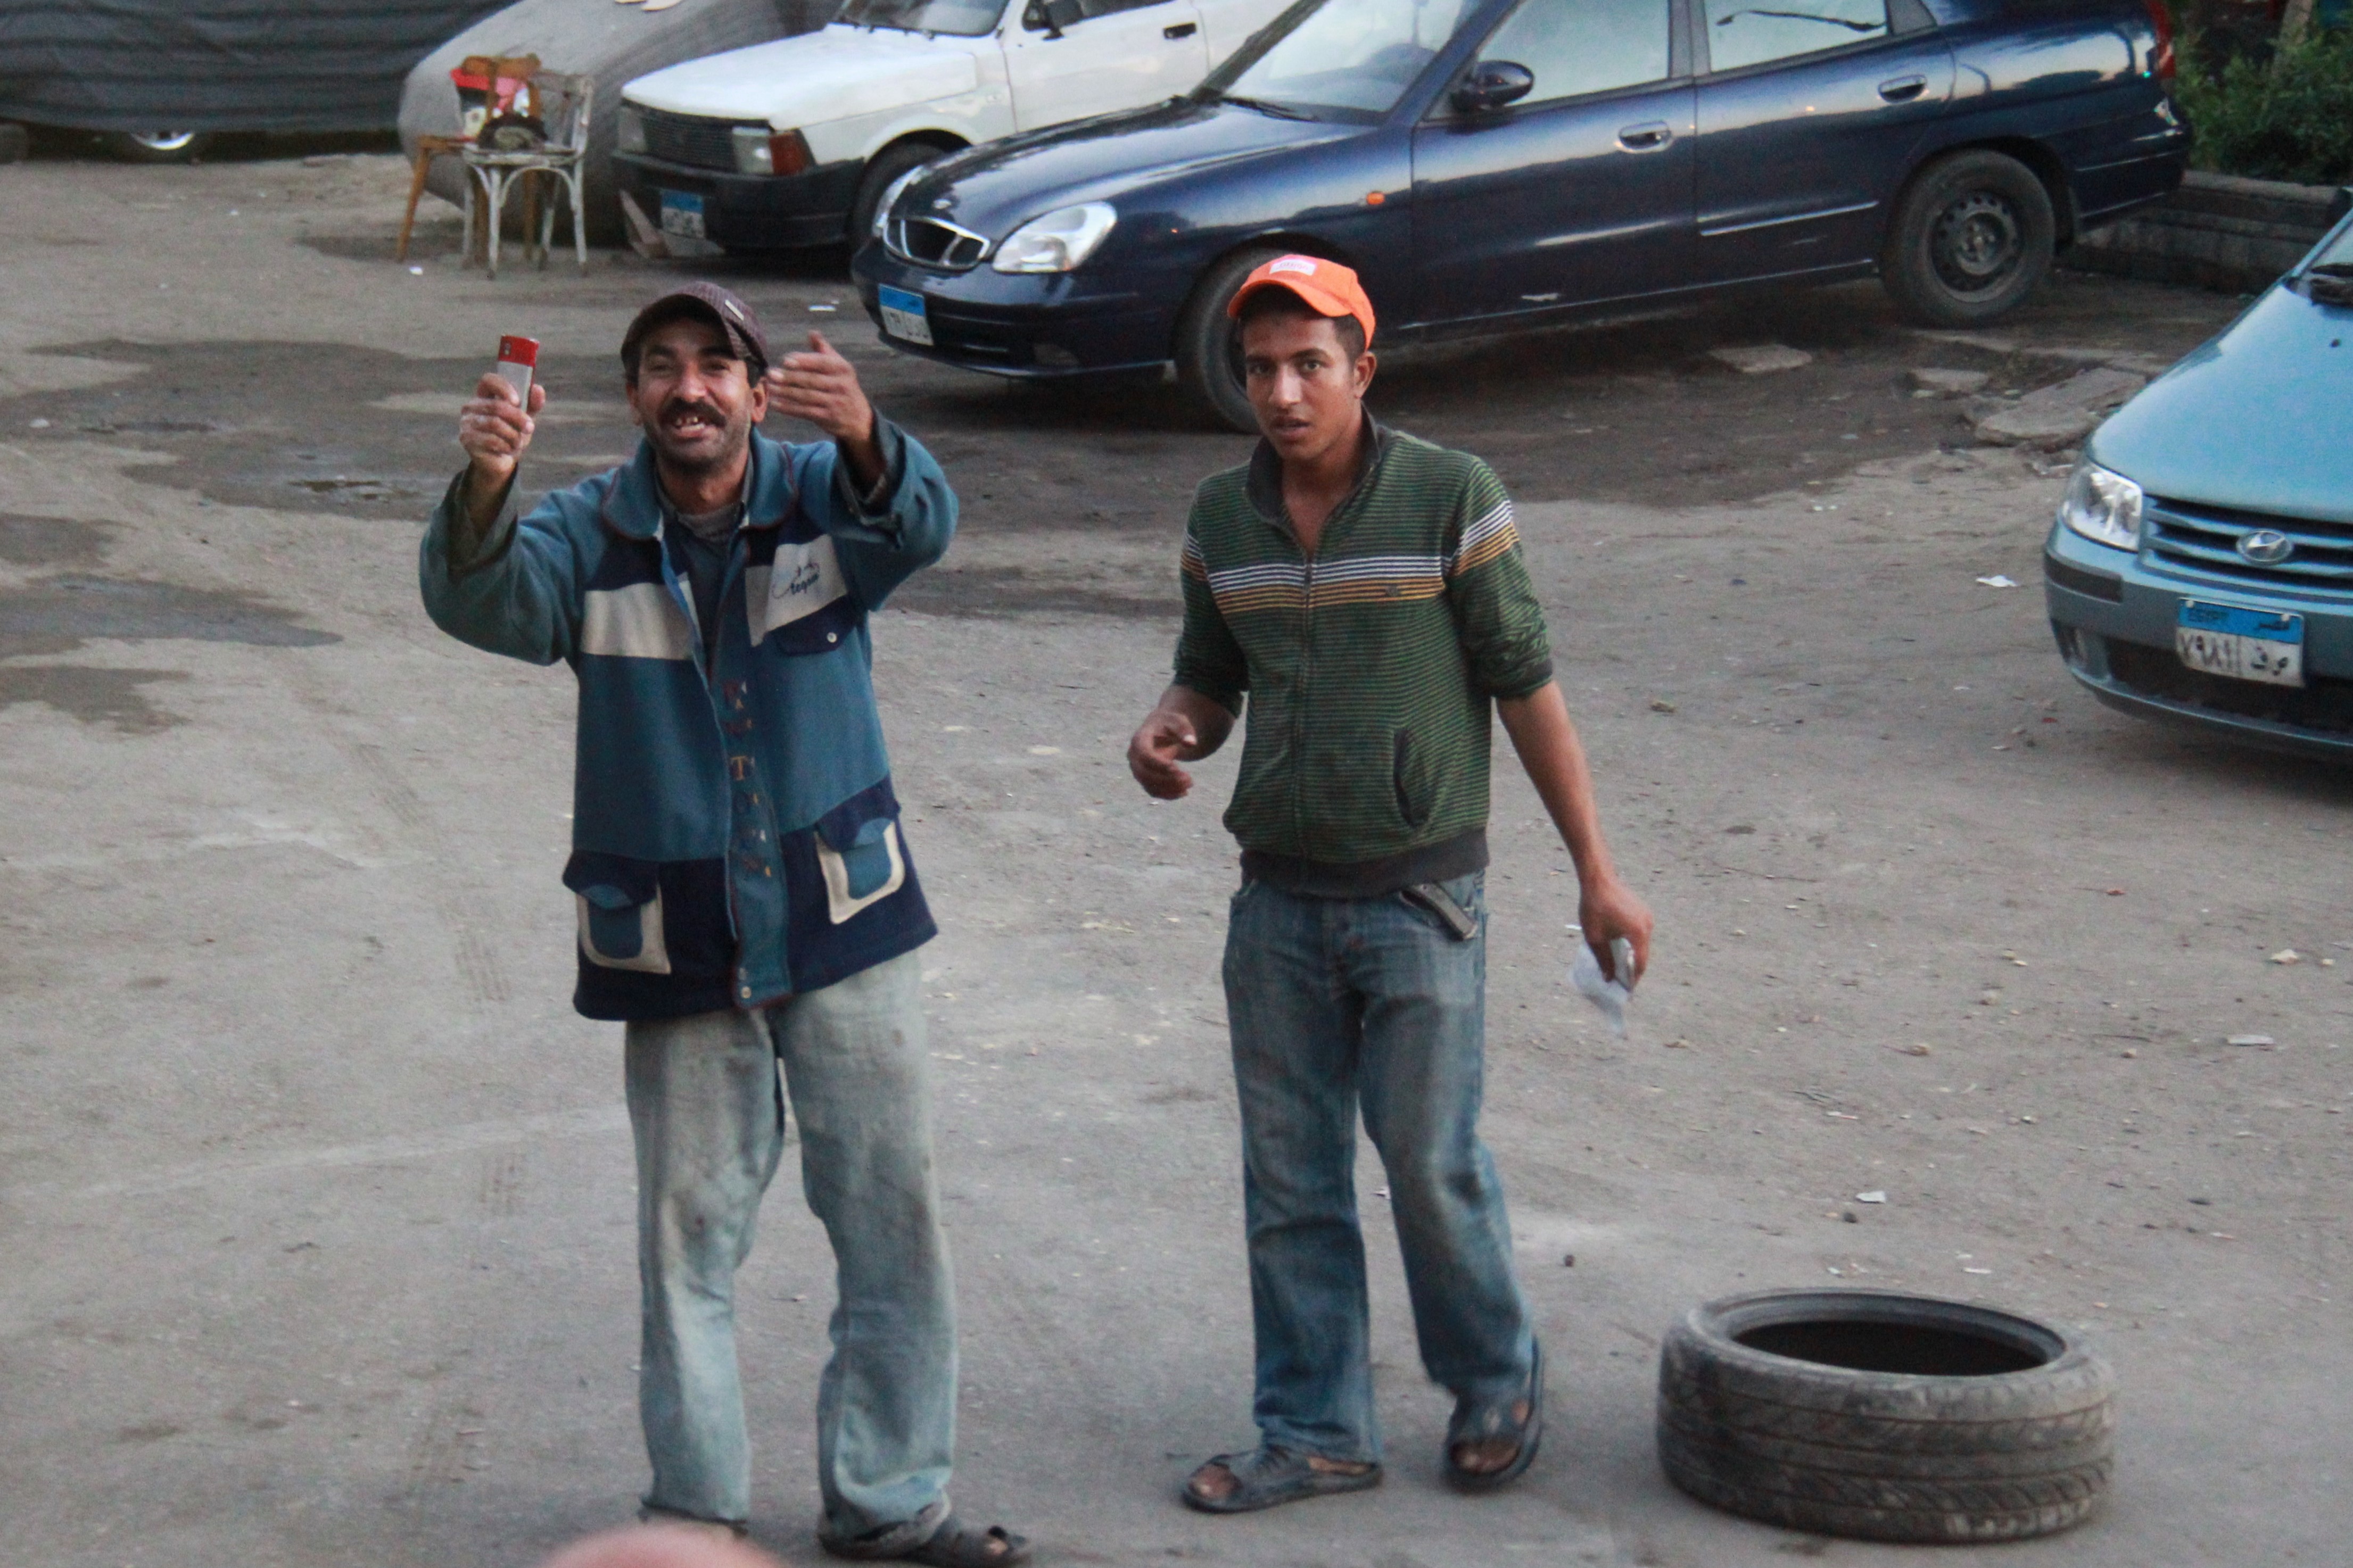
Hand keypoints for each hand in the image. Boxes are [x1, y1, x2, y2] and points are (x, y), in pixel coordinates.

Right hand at [459, 372, 543, 491]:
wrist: (501, 461)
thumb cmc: (511, 435)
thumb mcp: (524, 418)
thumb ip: (532, 404)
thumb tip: (538, 389)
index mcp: (484, 396)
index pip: (489, 380)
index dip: (504, 387)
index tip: (518, 401)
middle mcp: (471, 407)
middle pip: (496, 406)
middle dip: (518, 418)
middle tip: (530, 427)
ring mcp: (466, 422)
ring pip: (495, 424)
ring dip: (513, 435)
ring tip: (517, 442)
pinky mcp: (466, 439)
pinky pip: (491, 440)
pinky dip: (506, 446)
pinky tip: (508, 449)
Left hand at [764, 332, 878, 475]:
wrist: (859, 417)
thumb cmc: (843, 386)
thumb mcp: (839, 367)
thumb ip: (824, 350)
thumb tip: (812, 333)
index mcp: (842, 368)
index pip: (821, 363)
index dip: (803, 361)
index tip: (785, 360)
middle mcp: (841, 385)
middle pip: (811, 380)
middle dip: (789, 377)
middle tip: (771, 374)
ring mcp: (836, 403)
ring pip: (806, 396)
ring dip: (786, 392)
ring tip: (770, 388)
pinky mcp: (828, 418)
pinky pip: (805, 412)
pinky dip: (789, 408)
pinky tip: (775, 404)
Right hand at [1127, 707, 1200, 799]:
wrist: (1162, 729)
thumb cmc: (1171, 724)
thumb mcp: (1179, 722)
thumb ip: (1185, 731)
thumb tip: (1191, 743)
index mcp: (1139, 739)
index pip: (1145, 755)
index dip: (1159, 764)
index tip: (1177, 769)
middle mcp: (1134, 756)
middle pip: (1145, 774)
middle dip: (1167, 779)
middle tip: (1189, 779)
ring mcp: (1137, 769)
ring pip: (1149, 785)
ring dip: (1170, 788)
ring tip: (1190, 783)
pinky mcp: (1144, 778)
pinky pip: (1153, 791)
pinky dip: (1168, 794)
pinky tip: (1184, 792)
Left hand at [1578, 875, 1652, 987]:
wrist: (1598, 879)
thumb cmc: (1594, 908)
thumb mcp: (1595, 938)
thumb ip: (1604, 960)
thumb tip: (1609, 979)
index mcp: (1638, 933)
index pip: (1640, 963)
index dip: (1633, 979)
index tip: (1626, 991)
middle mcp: (1647, 925)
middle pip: (1643, 954)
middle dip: (1632, 968)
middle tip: (1621, 980)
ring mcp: (1647, 917)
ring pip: (1641, 943)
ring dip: (1632, 954)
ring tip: (1618, 965)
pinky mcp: (1642, 911)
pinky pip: (1639, 932)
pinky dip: (1632, 942)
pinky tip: (1620, 947)